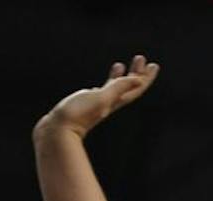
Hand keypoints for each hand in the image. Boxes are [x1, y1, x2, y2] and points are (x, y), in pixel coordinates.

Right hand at [35, 55, 160, 140]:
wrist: (58, 129)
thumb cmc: (78, 114)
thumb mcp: (102, 98)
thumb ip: (118, 88)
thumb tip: (138, 81)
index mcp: (116, 101)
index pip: (136, 88)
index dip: (145, 77)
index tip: (153, 66)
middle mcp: (110, 102)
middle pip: (129, 86)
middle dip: (137, 73)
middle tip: (141, 59)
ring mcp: (100, 103)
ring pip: (117, 87)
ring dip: (123, 76)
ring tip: (125, 64)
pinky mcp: (88, 102)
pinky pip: (104, 89)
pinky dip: (109, 81)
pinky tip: (107, 78)